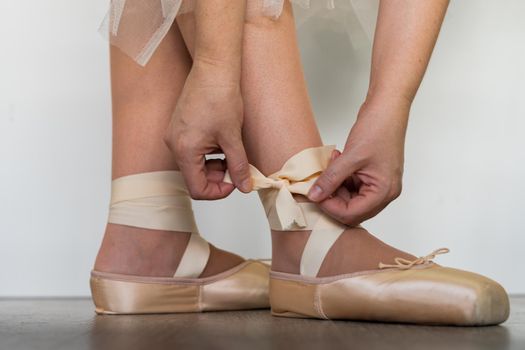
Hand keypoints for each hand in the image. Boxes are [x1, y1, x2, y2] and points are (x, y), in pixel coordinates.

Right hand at [164, 62, 250, 199]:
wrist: (213, 69)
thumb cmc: (220, 97)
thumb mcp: (233, 137)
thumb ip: (238, 166)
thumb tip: (244, 186)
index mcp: (184, 150)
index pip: (197, 189)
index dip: (219, 191)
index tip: (236, 182)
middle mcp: (174, 145)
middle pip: (195, 178)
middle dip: (218, 177)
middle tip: (237, 166)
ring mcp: (175, 136)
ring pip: (195, 165)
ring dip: (215, 165)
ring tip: (231, 149)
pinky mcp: (179, 129)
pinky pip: (192, 152)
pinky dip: (209, 153)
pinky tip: (222, 141)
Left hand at [307, 98, 409, 224]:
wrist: (387, 108)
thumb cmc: (377, 130)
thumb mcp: (350, 157)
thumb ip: (331, 179)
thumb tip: (314, 196)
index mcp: (384, 192)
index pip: (352, 214)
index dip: (330, 206)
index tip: (315, 194)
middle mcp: (384, 193)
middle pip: (351, 210)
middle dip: (332, 198)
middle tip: (320, 181)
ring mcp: (379, 184)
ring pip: (350, 199)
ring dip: (335, 186)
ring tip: (330, 165)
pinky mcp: (372, 176)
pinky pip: (352, 186)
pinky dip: (340, 178)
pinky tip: (336, 161)